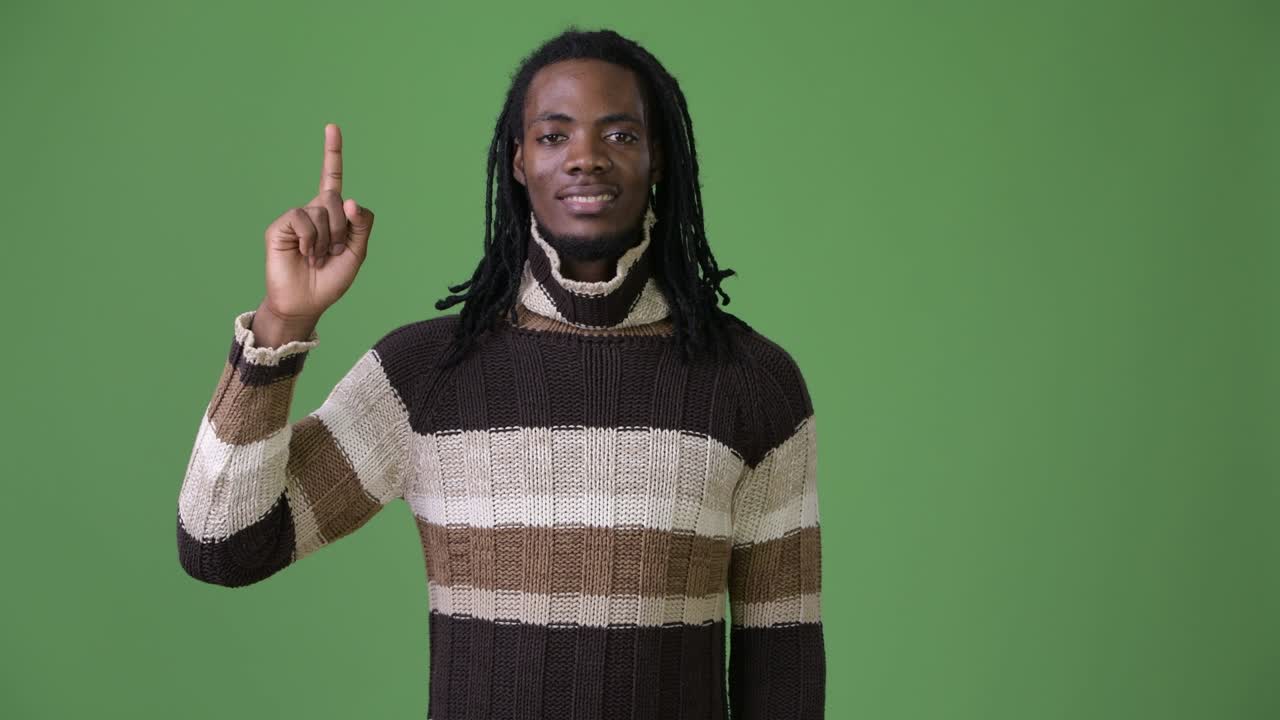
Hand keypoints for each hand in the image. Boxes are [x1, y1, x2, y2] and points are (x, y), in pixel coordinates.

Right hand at [261, 123, 374, 322]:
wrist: (305, 303)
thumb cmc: (330, 280)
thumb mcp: (356, 253)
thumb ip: (361, 226)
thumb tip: (350, 199)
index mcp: (332, 216)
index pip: (332, 179)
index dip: (332, 154)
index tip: (332, 127)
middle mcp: (313, 211)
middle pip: (336, 199)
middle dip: (342, 228)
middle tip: (333, 251)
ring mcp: (296, 218)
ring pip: (321, 209)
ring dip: (326, 239)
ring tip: (316, 257)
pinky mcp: (280, 226)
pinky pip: (303, 219)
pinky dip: (310, 238)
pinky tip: (304, 253)